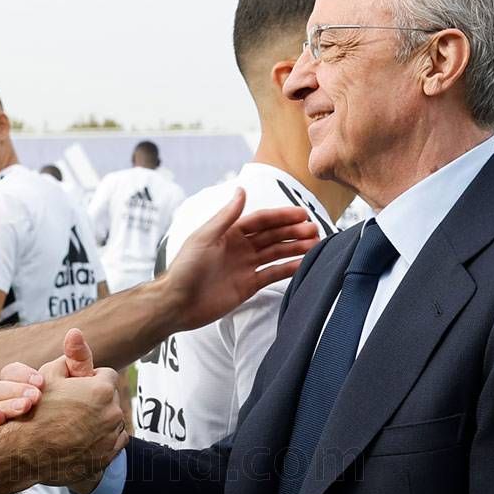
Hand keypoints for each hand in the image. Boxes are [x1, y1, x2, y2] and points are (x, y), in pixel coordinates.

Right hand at [0, 330, 126, 491]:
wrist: (26, 453)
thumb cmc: (35, 410)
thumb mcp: (48, 375)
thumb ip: (70, 355)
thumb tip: (76, 332)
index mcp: (102, 389)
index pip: (105, 376)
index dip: (88, 381)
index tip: (75, 389)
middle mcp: (113, 413)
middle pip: (109, 399)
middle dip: (95, 401)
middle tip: (73, 407)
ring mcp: (111, 437)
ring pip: (111, 421)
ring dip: (99, 420)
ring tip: (74, 424)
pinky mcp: (108, 456)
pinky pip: (112, 442)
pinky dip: (101, 440)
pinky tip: (80, 439)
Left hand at [159, 189, 318, 329]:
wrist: (178, 303)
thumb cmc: (186, 268)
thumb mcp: (205, 237)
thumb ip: (226, 216)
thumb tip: (241, 190)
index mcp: (229, 232)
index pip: (261, 221)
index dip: (282, 216)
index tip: (302, 214)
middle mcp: (240, 247)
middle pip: (272, 236)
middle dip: (293, 231)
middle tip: (314, 230)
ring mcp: (245, 266)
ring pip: (276, 253)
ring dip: (295, 248)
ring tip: (316, 244)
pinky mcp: (248, 286)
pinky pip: (272, 274)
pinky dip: (288, 268)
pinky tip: (304, 263)